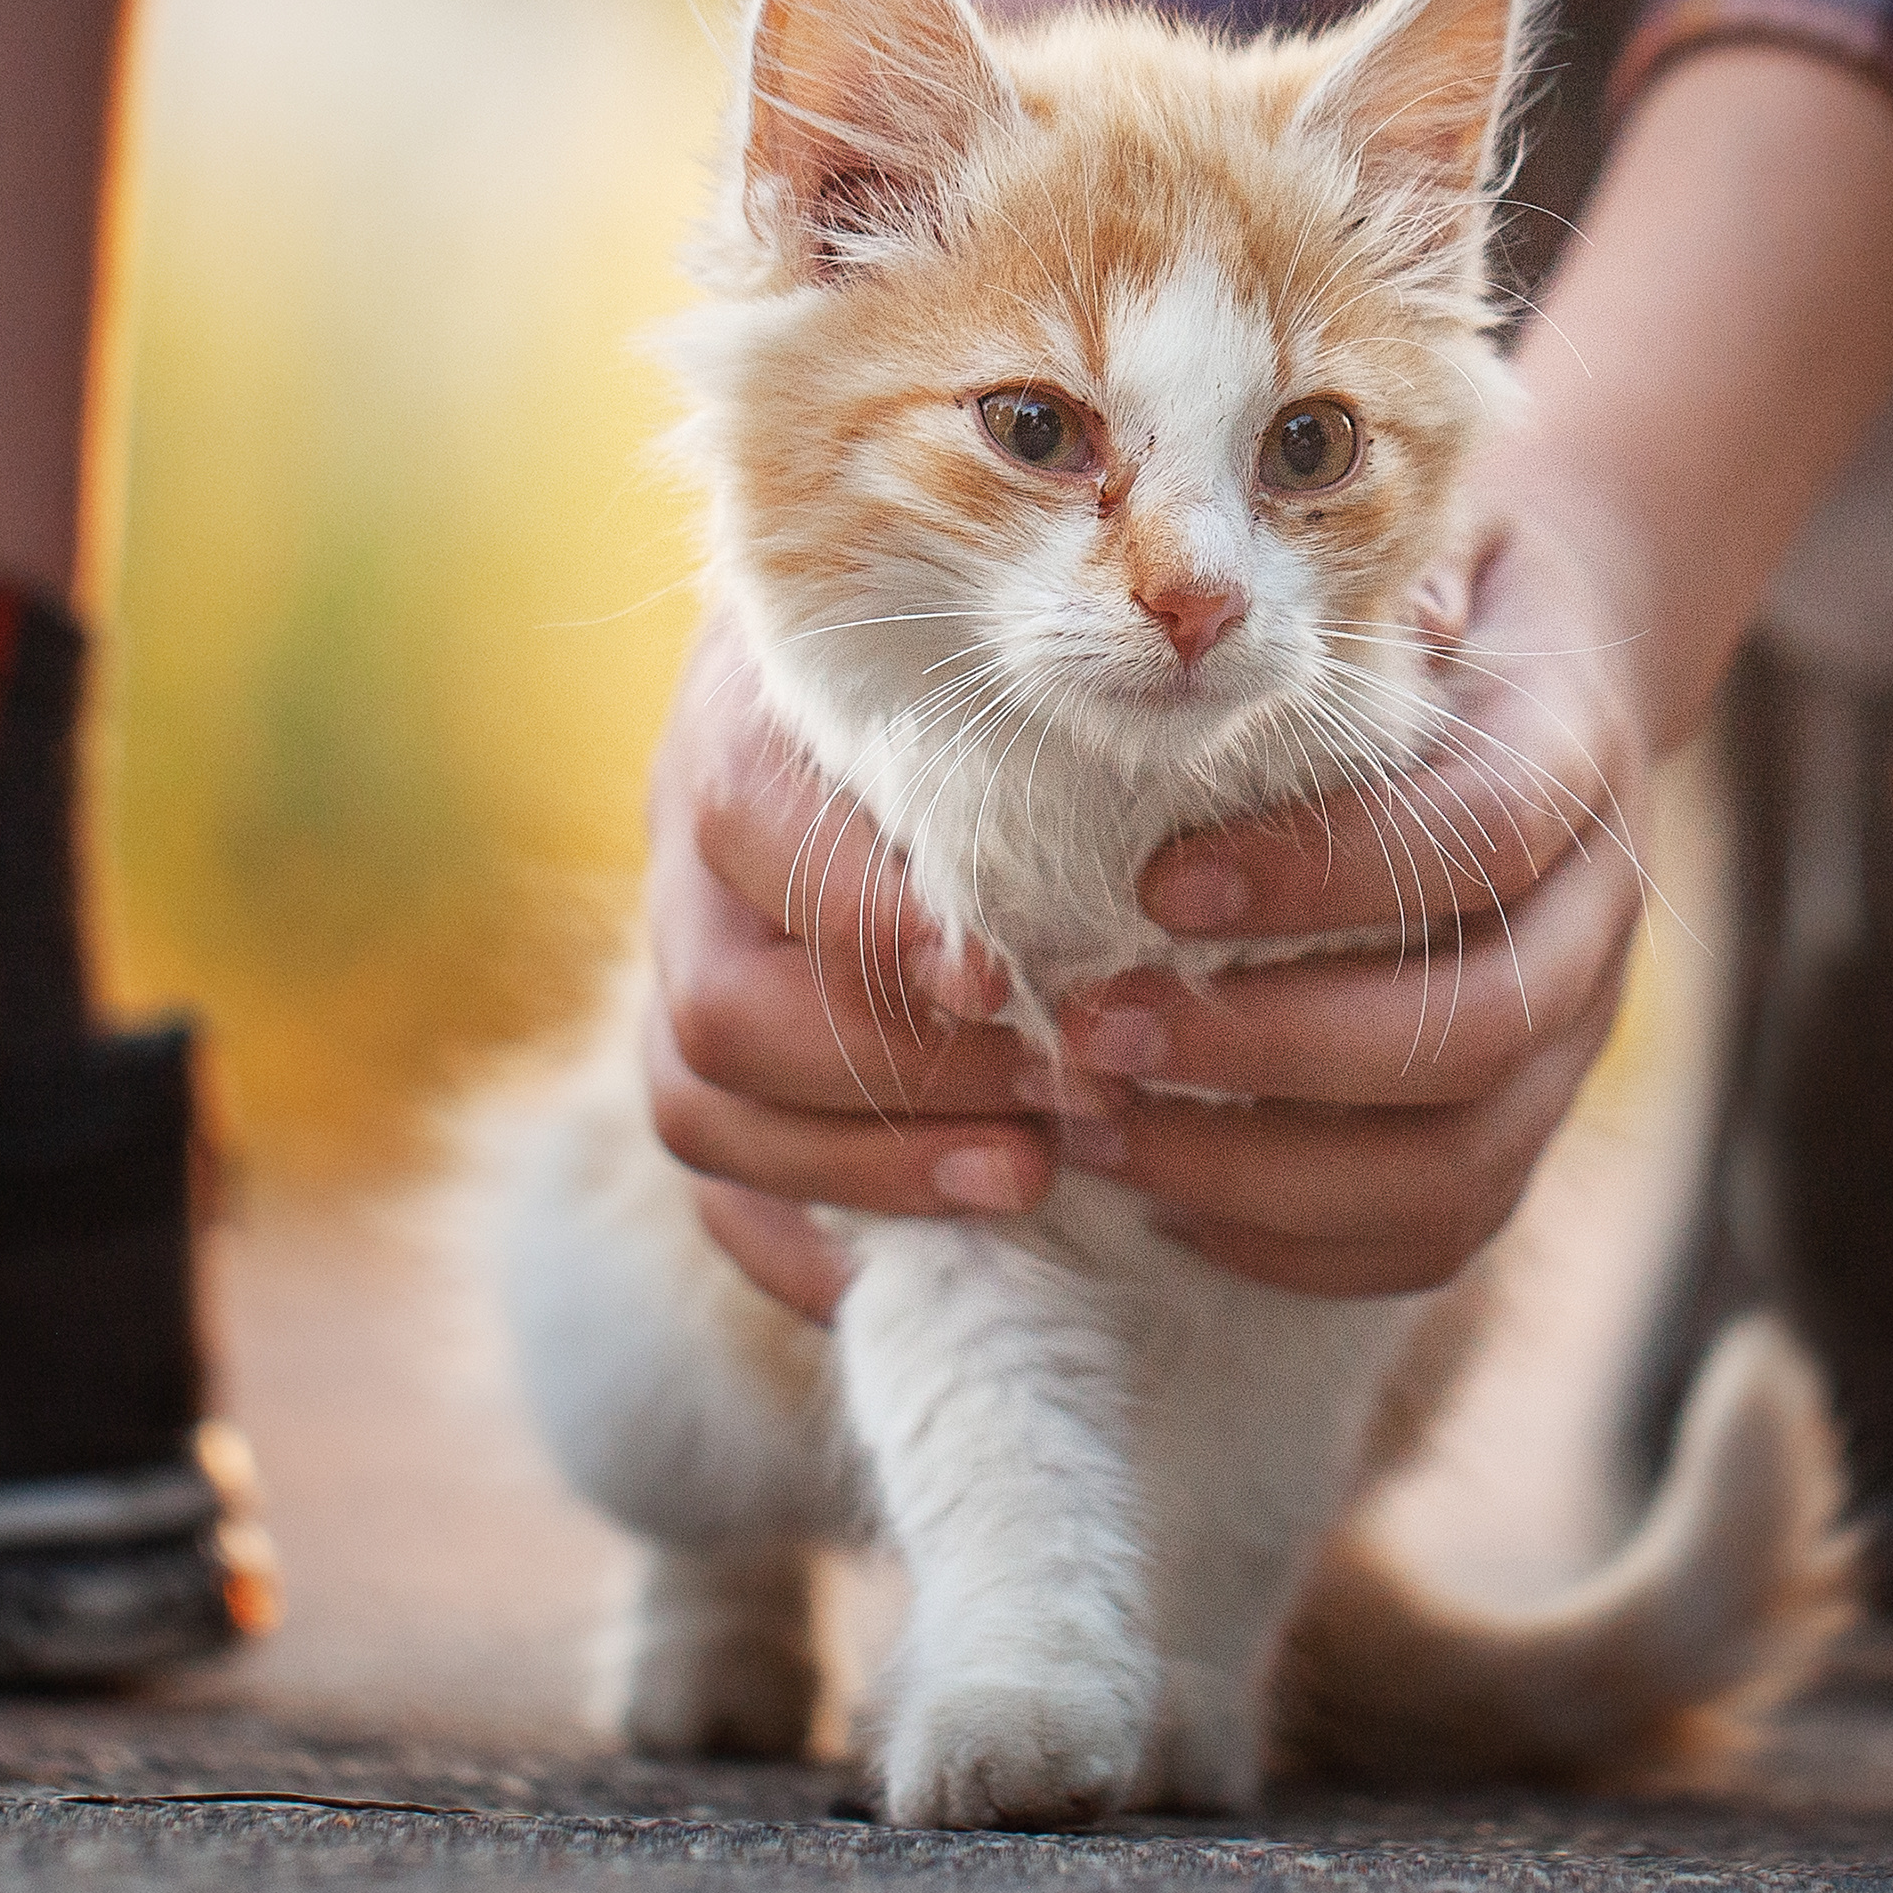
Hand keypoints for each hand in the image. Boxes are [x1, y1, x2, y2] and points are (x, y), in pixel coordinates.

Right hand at [640, 605, 1054, 1321]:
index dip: (865, 914)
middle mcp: (699, 842)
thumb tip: (1201, 701)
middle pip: (719, 999)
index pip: (751, 815)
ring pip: (702, 1103)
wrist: (966, 660)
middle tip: (1064, 1090)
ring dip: (870, 1163)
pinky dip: (810, 1245)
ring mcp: (690, 958)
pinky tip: (938, 1266)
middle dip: (895, 1071)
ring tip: (1034, 1178)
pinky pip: (717, 1192)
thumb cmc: (1036, 644)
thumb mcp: (1053, 626)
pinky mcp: (715, 1067)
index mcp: (757, 709)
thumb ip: (1093, 671)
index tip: (998, 976)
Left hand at [1073, 450, 1656, 1295]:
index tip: (1153, 880)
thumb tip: (1223, 616)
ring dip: (1263, 1177)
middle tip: (1089, 1033)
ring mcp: (1573, 1039)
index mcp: (1570, 753)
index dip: (1322, 873)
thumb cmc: (1434, 608)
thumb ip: (1341, 583)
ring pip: (1459, 1167)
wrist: (1560, 674)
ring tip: (1098, 1134)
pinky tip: (1166, 1208)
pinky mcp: (1527, 1122)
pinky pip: (1438, 1236)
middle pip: (1472, 1029)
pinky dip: (1301, 1249)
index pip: (1479, 834)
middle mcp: (1595, 916)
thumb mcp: (1410, 543)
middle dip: (1266, 1051)